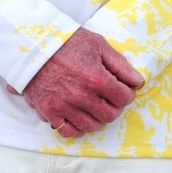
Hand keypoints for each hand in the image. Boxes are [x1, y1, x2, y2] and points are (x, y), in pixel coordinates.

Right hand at [18, 29, 143, 137]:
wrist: (33, 45)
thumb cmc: (66, 42)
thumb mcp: (98, 44)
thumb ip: (119, 64)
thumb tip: (137, 80)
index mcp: (96, 79)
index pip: (123, 98)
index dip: (128, 93)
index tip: (124, 89)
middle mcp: (82, 97)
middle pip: (110, 115)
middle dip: (116, 107)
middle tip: (112, 99)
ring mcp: (64, 107)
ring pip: (91, 125)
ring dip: (99, 118)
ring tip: (97, 107)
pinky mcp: (49, 112)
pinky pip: (68, 131)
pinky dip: (77, 128)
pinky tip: (80, 118)